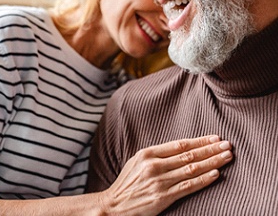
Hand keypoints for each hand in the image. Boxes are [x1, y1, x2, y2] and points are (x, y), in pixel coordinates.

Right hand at [99, 135, 232, 215]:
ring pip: (192, 169)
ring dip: (212, 162)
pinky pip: (188, 186)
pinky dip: (203, 180)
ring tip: (227, 157)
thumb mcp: (137, 161)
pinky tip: (216, 174)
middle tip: (228, 144)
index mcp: (148, 153)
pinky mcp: (163, 197)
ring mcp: (160, 181)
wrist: (114, 205)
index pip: (180, 144)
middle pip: (189, 155)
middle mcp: (155, 165)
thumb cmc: (127, 182)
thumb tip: (181, 148)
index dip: (199, 141)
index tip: (215, 137)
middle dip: (211, 149)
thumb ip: (157, 155)